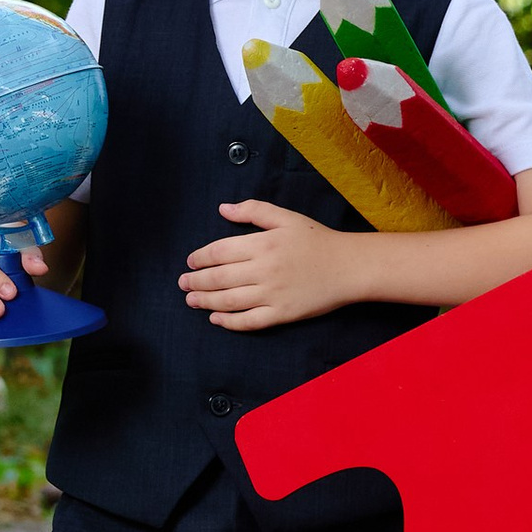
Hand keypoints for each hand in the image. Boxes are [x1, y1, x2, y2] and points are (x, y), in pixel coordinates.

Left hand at [179, 199, 358, 331]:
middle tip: (183, 283)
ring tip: (192, 300)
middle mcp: (264, 270)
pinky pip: (250, 321)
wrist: (349, 267)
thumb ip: (253, 211)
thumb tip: (223, 208)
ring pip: (229, 301)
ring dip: (206, 302)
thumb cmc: (317, 239)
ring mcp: (273, 294)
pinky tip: (216, 319)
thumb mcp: (285, 218)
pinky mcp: (282, 314)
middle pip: (219, 278)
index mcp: (263, 244)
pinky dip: (230, 322)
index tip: (190, 262)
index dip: (200, 257)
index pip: (220, 251)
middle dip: (196, 281)